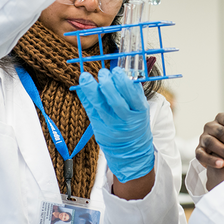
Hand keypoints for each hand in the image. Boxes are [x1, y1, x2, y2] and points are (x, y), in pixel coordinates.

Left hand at [76, 67, 153, 183]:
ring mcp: (111, 125)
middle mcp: (125, 120)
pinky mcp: (98, 128)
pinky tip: (82, 87)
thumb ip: (133, 92)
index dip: (123, 82)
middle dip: (107, 84)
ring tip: (86, 77)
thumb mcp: (141, 109)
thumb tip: (122, 71)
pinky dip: (85, 97)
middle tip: (103, 72)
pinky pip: (90, 110)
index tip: (116, 70)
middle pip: (115, 101)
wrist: (131, 152)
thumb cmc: (136, 124)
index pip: (132, 95)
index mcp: (140, 112)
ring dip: (91, 89)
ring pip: (100, 106)